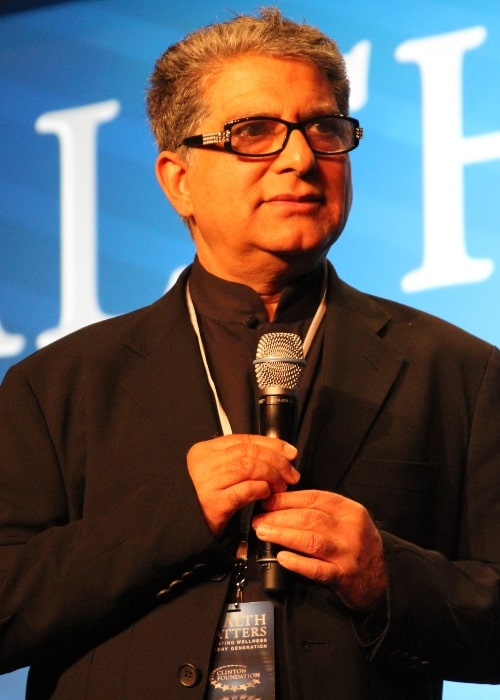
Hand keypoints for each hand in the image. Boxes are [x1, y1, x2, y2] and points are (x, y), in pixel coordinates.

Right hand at [187, 434, 298, 536]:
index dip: (271, 444)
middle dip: (276, 460)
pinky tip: (266, 493)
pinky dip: (261, 489)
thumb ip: (238, 459)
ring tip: (281, 485)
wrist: (182, 526)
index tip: (288, 451)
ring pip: (250, 467)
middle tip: (290, 472)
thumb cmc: (201, 500)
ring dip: (272, 475)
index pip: (244, 439)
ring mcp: (207, 482)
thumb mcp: (215, 472)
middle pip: (249, 452)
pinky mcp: (214, 503)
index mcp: (204, 451)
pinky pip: (246, 490)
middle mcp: (204, 463)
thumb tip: (275, 452)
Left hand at [253, 489, 386, 611]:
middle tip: (259, 519)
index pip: (314, 499)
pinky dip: (297, 562)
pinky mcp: (342, 576)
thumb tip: (282, 502)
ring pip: (311, 540)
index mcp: (350, 511)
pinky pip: (316, 569)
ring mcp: (347, 554)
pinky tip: (281, 557)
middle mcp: (351, 530)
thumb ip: (322, 510)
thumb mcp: (347, 521)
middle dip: (279, 517)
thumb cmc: (356, 546)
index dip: (287, 499)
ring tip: (263, 533)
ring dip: (283, 535)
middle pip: (309, 518)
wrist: (378, 581)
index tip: (267, 501)